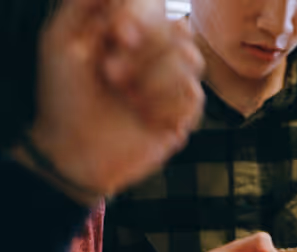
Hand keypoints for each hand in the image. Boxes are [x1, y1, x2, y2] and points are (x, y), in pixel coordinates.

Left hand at [26, 0, 203, 197]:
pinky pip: (194, 96)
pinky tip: (142, 116)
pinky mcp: (183, 116)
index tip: (119, 34)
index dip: (142, 15)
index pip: (156, 7)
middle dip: (145, 52)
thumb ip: (83, 3)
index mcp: (129, 33)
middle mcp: (154, 56)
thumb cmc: (63, 97)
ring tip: (125, 97)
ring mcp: (171, 86)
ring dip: (153, 78)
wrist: (73, 150)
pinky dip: (163, 104)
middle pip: (179, 31)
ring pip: (191, 60)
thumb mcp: (60, 40)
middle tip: (110, 73)